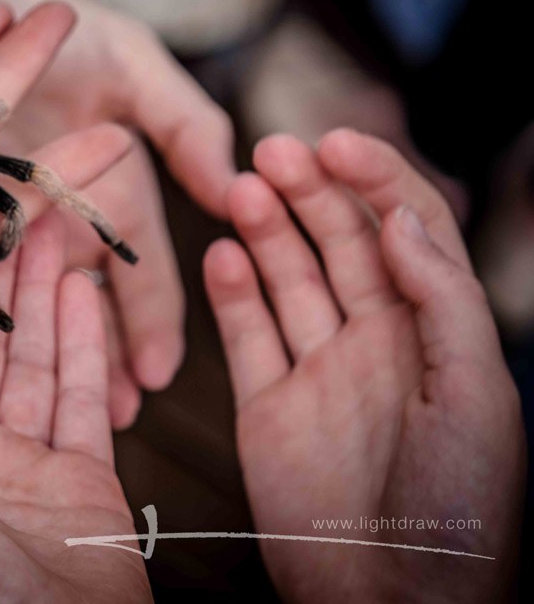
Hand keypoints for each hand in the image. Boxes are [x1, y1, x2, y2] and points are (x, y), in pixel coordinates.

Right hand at [202, 129, 524, 602]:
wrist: (388, 599)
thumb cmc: (457, 513)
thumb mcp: (477, 396)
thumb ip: (442, 298)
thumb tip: (401, 217)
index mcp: (435, 334)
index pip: (406, 231)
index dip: (375, 180)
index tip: (336, 143)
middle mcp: (376, 342)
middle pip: (341, 243)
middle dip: (310, 190)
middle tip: (271, 151)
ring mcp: (318, 370)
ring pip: (288, 277)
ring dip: (266, 228)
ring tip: (239, 188)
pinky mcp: (267, 403)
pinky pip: (247, 334)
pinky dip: (231, 290)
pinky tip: (222, 253)